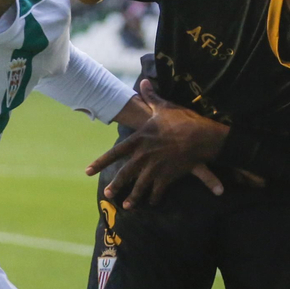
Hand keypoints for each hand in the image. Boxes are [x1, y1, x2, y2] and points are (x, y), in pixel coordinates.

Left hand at [89, 80, 230, 208]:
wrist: (200, 137)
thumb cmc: (182, 121)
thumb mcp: (164, 107)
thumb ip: (151, 98)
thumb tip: (144, 82)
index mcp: (138, 140)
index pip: (114, 153)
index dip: (100, 162)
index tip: (88, 171)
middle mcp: (142, 156)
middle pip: (124, 174)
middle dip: (115, 185)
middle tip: (108, 194)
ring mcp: (154, 169)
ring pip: (139, 187)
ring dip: (133, 198)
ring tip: (127, 206)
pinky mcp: (167, 178)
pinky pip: (158, 191)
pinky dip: (155, 198)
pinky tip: (152, 203)